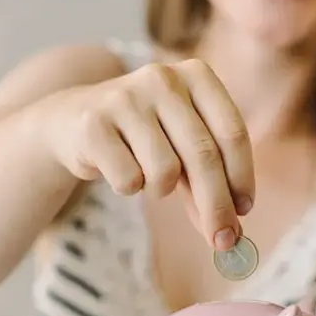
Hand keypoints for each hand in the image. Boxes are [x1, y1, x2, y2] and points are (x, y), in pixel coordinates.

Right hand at [40, 59, 254, 250]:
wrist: (72, 122)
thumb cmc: (142, 138)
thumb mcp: (182, 148)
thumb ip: (210, 182)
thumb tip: (232, 232)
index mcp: (196, 75)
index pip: (232, 133)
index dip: (241, 178)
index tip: (243, 211)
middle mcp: (163, 78)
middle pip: (203, 157)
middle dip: (215, 206)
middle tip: (221, 240)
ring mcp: (125, 98)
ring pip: (165, 171)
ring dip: (160, 189)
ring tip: (146, 176)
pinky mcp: (93, 124)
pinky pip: (129, 180)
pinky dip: (129, 186)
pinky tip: (119, 169)